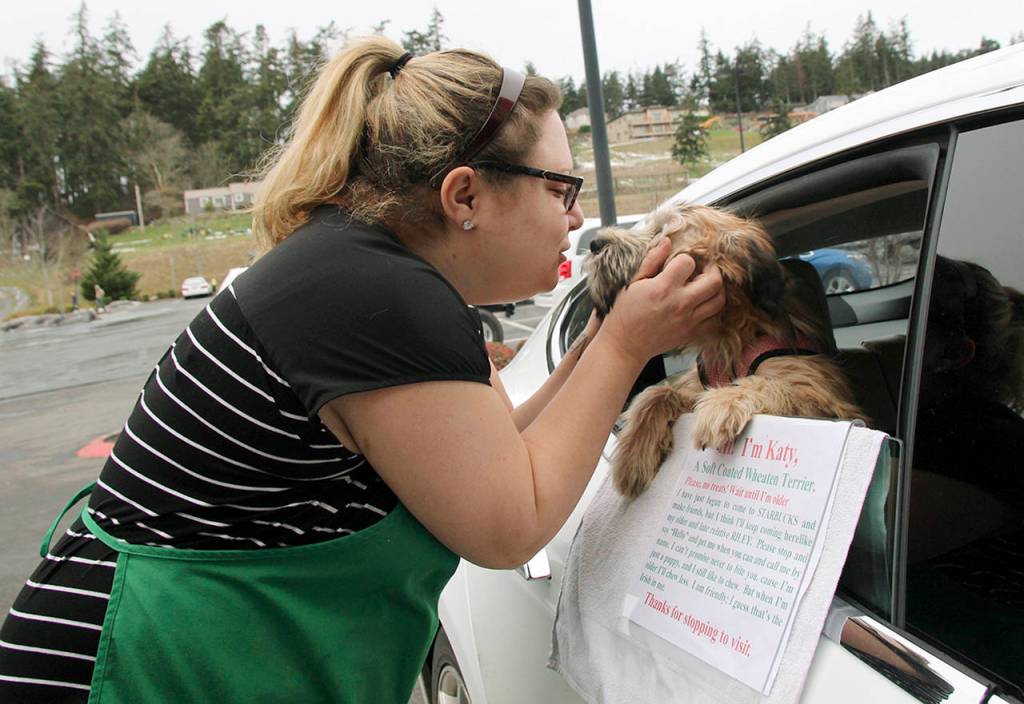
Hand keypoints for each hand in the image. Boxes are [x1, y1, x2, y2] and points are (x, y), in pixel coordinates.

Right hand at [597, 238, 724, 365]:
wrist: (624, 345)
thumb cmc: (623, 313)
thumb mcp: (632, 282)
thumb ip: (651, 260)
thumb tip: (667, 241)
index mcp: (663, 288)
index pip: (688, 262)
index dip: (684, 259)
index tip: (679, 263)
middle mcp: (679, 304)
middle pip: (714, 281)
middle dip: (712, 270)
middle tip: (703, 269)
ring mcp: (687, 320)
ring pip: (719, 300)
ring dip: (716, 289)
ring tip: (705, 286)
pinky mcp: (690, 333)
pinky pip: (715, 320)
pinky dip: (713, 311)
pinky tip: (703, 305)